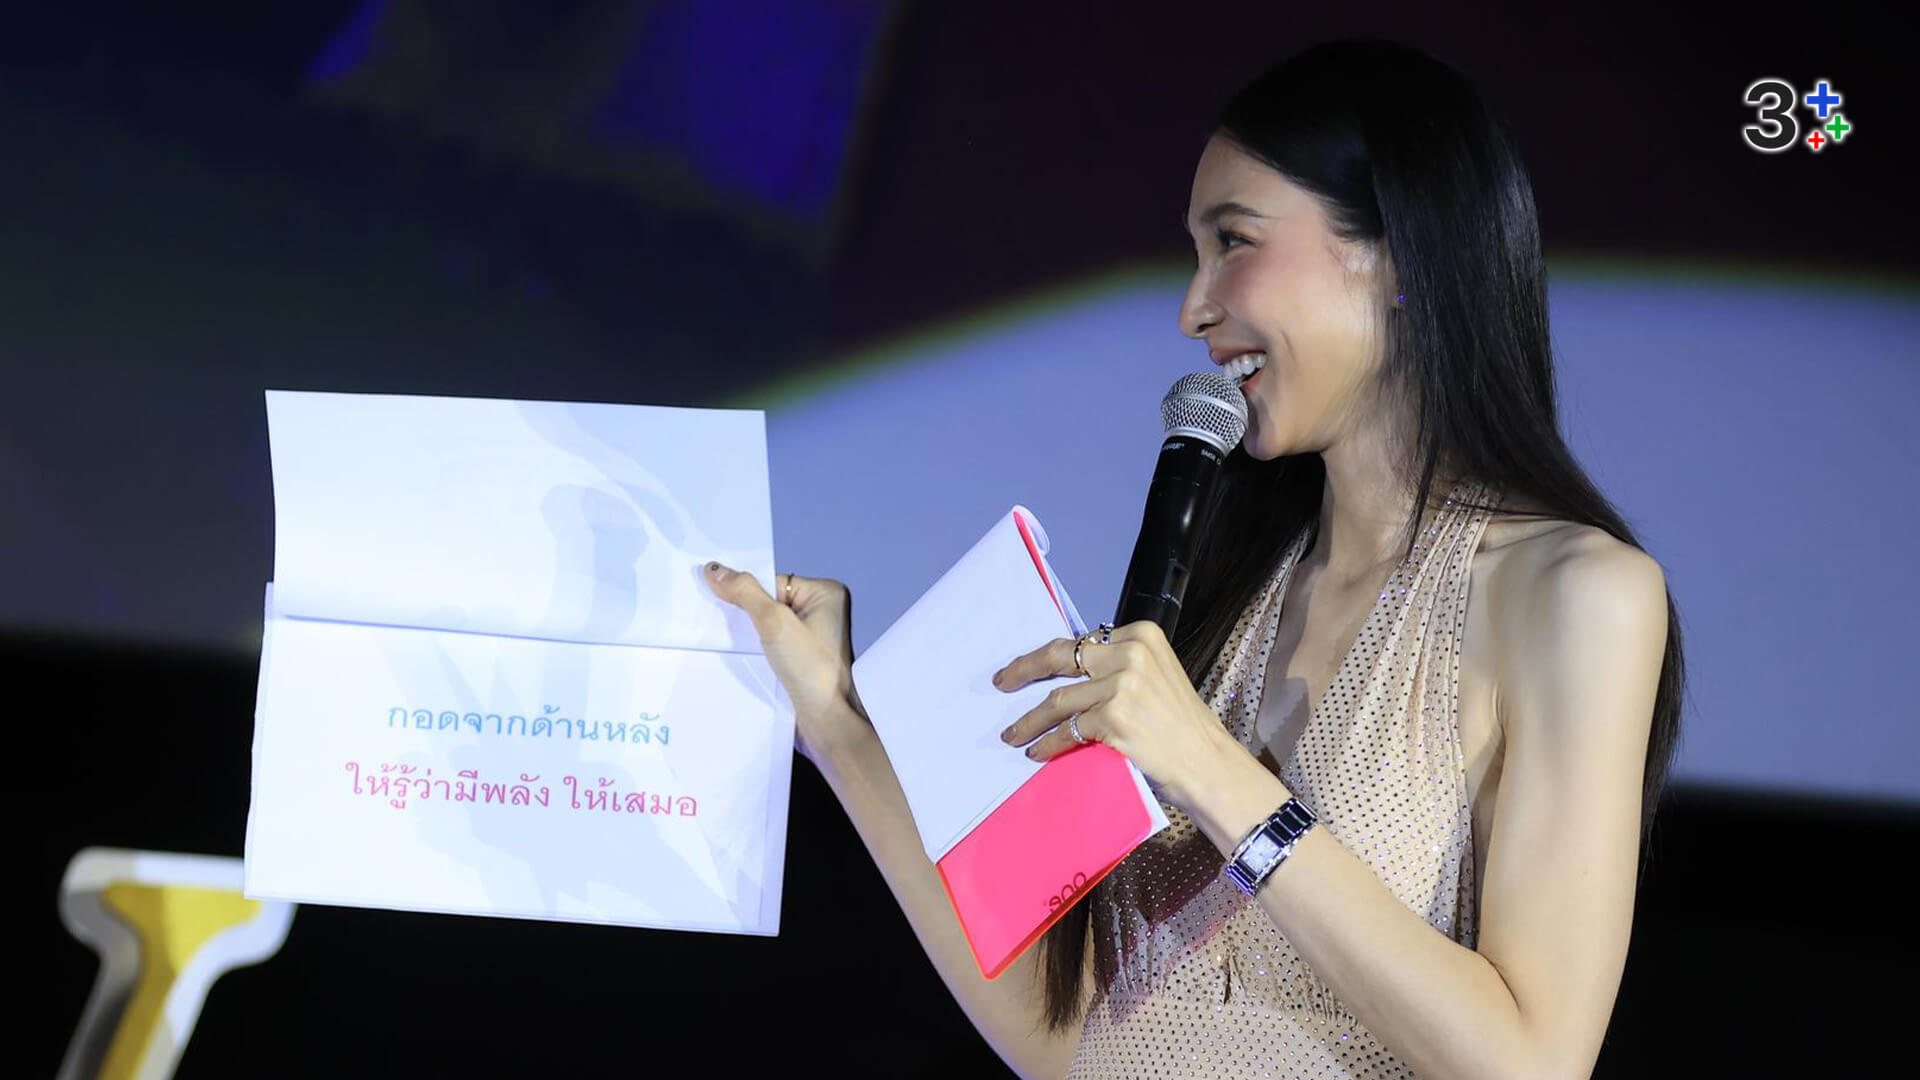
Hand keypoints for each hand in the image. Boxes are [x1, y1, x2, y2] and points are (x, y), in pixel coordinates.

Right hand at [701, 562, 869, 767]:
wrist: (826, 719)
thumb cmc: (812, 670)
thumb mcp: (774, 622)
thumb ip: (745, 592)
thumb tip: (715, 570)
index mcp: (825, 593)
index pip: (771, 581)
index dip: (746, 592)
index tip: (718, 597)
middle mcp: (822, 611)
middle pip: (768, 601)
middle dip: (746, 613)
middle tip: (722, 621)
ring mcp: (812, 636)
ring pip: (766, 624)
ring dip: (749, 634)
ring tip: (736, 643)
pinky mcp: (801, 658)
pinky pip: (770, 643)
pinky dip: (755, 648)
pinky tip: (745, 656)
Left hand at [992, 619, 1230, 810]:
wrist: (1208, 764)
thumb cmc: (1181, 728)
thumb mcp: (1156, 679)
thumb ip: (1118, 668)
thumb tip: (1068, 674)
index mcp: (1141, 635)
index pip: (1080, 641)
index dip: (1048, 657)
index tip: (1027, 666)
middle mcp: (1131, 653)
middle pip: (1060, 656)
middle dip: (1023, 669)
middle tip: (1001, 682)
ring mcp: (1122, 685)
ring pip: (1058, 700)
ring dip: (1030, 720)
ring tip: (1013, 734)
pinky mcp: (1115, 717)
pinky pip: (1068, 730)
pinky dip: (1048, 743)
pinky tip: (1038, 752)